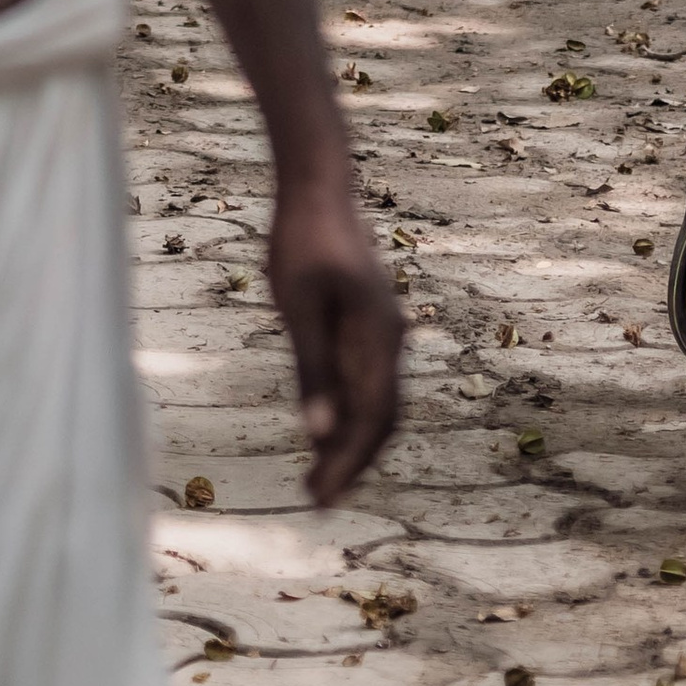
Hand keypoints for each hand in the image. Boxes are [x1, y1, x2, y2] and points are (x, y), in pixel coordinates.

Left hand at [267, 176, 401, 503]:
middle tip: (317, 500)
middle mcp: (389, 341)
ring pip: (376, 402)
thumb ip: (312, 368)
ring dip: (351, 441)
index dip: (348, 463)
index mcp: (378, 339)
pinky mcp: (366, 323)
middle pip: (381, 419)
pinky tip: (322, 426)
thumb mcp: (297, 304)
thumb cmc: (301, 240)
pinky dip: (348, 411)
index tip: (320, 498)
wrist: (317, 186)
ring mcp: (381, 332)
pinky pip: (366, 380)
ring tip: (317, 476)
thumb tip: (320, 432)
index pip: (372, 420)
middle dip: (352, 462)